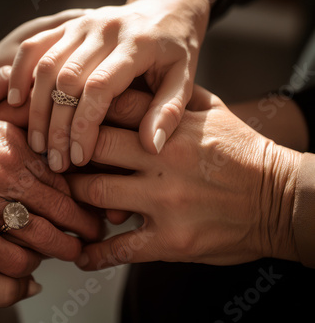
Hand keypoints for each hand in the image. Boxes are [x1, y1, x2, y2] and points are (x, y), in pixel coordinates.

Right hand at [0, 68, 102, 277]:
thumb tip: (32, 79)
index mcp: (7, 140)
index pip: (61, 169)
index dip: (82, 188)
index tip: (94, 200)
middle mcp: (0, 169)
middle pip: (60, 203)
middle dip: (85, 221)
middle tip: (95, 232)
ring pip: (42, 233)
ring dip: (64, 247)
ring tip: (74, 252)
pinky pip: (9, 258)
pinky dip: (26, 265)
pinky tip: (30, 263)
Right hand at [7, 0, 210, 172]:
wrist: (165, 8)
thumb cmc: (175, 49)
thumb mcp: (184, 79)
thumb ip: (169, 112)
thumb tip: (150, 148)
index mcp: (136, 44)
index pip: (99, 87)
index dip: (84, 126)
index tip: (79, 158)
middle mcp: (104, 30)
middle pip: (66, 80)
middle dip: (57, 126)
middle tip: (56, 160)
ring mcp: (81, 25)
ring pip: (45, 66)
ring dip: (37, 109)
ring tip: (37, 143)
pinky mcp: (66, 25)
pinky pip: (34, 46)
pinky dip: (19, 74)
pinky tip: (16, 102)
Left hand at [67, 86, 301, 269]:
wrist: (282, 199)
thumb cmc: (245, 151)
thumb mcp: (215, 110)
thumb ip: (175, 97)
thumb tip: (139, 84)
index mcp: (170, 126)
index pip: (111, 108)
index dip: (83, 113)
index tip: (67, 121)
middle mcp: (162, 160)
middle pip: (92, 147)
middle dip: (69, 152)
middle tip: (57, 159)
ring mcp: (164, 201)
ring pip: (95, 193)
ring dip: (75, 197)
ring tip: (65, 199)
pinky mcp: (170, 240)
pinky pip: (121, 248)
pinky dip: (96, 254)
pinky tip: (81, 254)